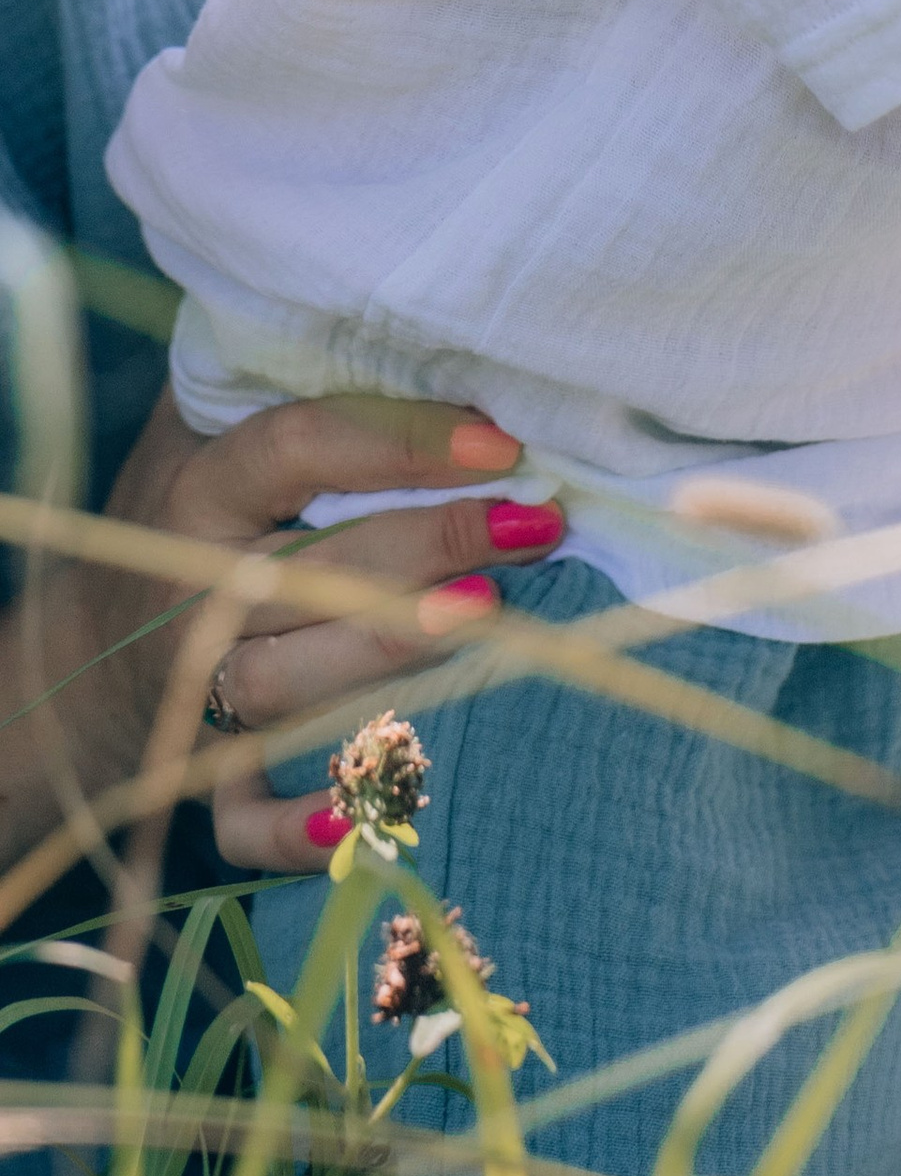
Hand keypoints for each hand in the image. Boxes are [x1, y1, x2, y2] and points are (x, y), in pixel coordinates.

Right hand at [94, 390, 565, 875]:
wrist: (93, 639)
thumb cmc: (200, 507)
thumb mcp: (219, 424)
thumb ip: (307, 385)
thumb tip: (457, 349)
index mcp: (204, 489)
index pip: (300, 449)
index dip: (401, 441)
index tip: (502, 443)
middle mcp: (195, 589)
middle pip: (309, 570)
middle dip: (429, 546)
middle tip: (533, 524)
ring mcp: (193, 686)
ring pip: (284, 683)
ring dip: (387, 653)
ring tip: (490, 615)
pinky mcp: (202, 768)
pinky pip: (236, 814)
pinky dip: (288, 827)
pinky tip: (357, 815)